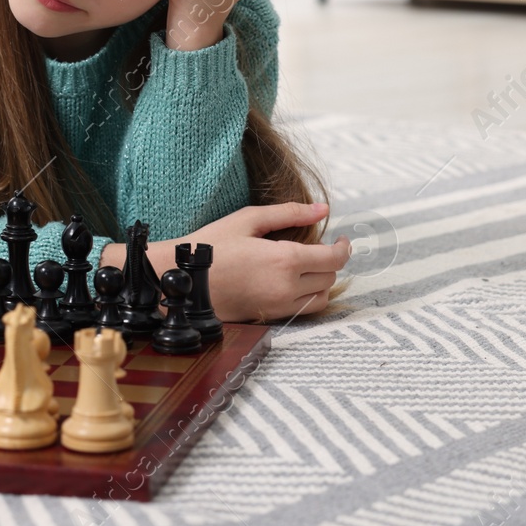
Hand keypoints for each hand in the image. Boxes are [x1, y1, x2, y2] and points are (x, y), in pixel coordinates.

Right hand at [188, 202, 349, 322]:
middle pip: (330, 277)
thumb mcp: (249, 219)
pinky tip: (292, 280)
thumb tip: (322, 208)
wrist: (182, 279)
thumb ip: (290, 213)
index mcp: (284, 260)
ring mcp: (278, 306)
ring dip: (321, 281)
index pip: (333, 258)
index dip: (343, 248)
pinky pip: (303, 310)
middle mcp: (286, 287)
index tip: (341, 239)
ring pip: (321, 297)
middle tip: (317, 246)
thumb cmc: (212, 245)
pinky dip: (307, 296)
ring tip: (306, 265)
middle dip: (330, 261)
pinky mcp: (269, 317)